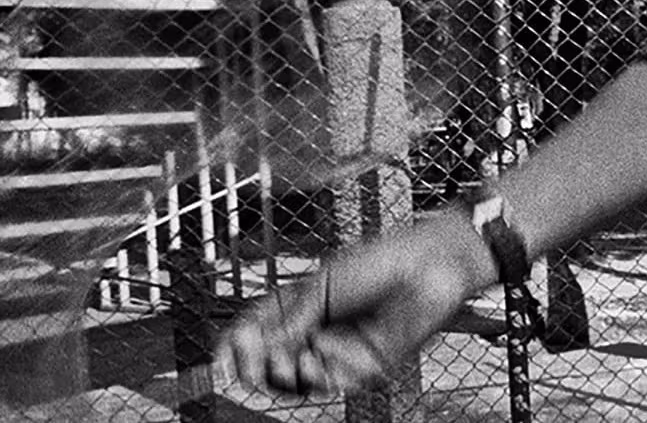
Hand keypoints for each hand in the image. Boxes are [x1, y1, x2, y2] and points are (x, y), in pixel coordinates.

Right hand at [219, 210, 493, 395]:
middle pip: (271, 365)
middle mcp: (316, 334)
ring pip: (297, 383)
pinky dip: (313, 377)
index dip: (236, 348)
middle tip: (250, 359)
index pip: (257, 335)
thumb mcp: (322, 285)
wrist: (426, 267)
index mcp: (301, 308)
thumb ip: (290, 319)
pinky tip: (311, 359)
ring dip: (282, 376)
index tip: (220, 357)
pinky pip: (329, 384)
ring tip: (281, 360)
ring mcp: (338, 353)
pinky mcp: (362, 369)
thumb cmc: (378, 263)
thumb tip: (256, 347)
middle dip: (255, 367)